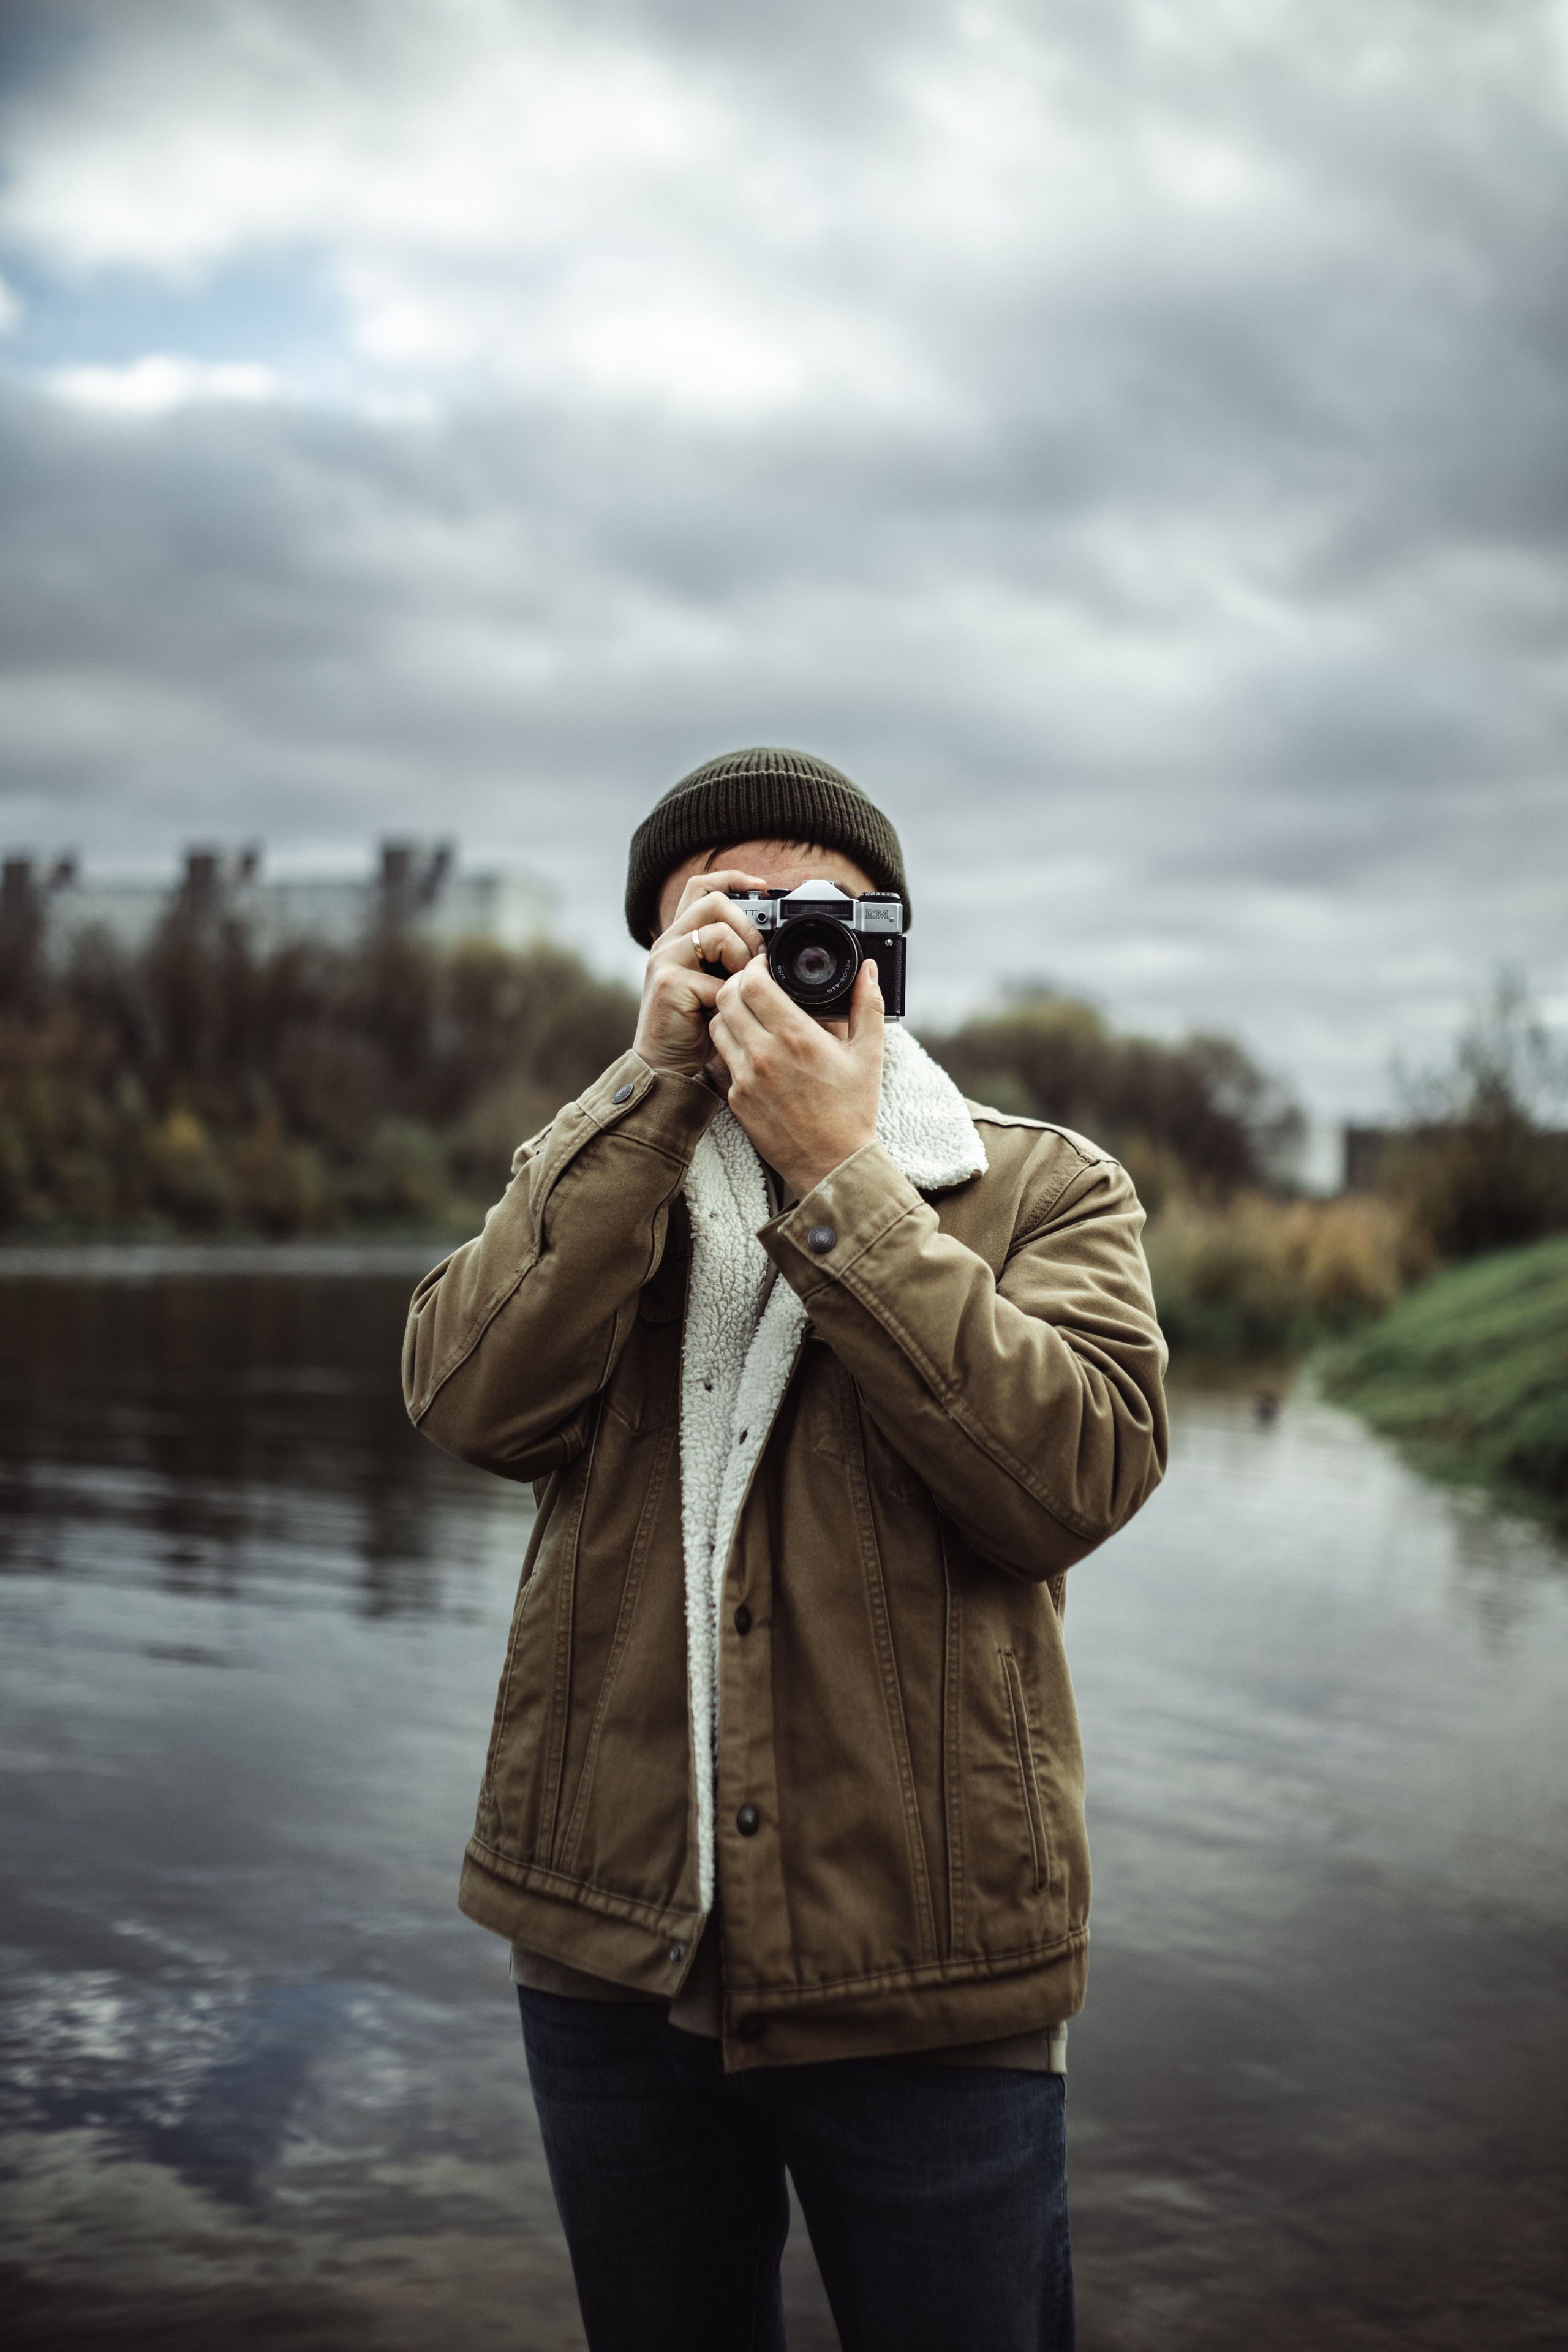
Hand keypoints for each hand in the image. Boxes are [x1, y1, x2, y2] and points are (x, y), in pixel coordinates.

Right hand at [632, 870, 768, 1075]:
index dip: (732, 878)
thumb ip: (733, 962)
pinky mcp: (669, 983)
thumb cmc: (696, 1029)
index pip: (701, 887)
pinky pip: (718, 977)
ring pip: (719, 933)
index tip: (762, 886)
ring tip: (741, 988)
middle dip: (747, 925)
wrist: (665, 1066)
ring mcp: (665, 960)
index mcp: (680, 938)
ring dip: (743, 960)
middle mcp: (668, 942)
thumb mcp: (718, 986)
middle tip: (759, 956)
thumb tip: (771, 948)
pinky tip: (725, 1013)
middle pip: (714, 901)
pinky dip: (732, 996)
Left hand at [708, 955, 884, 1198]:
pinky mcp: (736, 1099)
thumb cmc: (852, 1111)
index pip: (752, 983)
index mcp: (796, 1037)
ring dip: (729, 1013)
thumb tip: (868, 971)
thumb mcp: (869, 1054)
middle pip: (726, 998)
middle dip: (736, 983)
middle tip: (753, 985)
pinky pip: (722, 1059)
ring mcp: (745, 1078)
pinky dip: (733, 1046)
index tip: (764, 965)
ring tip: (750, 1014)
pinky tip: (753, 1048)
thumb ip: (867, 1005)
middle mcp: (765, 1054)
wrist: (832, 1164)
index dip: (753, 967)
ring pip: (717, 1026)